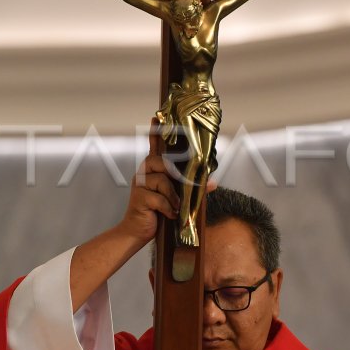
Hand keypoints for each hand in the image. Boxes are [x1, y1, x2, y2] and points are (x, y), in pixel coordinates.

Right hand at [116, 121, 179, 243]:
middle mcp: (143, 173)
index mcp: (152, 170)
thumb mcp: (176, 198)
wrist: (137, 232)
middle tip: (179, 184)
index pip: (154, 147)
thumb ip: (191, 188)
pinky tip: (168, 214)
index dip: (155, 132)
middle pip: (159, 161)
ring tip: (176, 206)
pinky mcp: (139, 198)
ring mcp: (139, 185)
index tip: (156, 117)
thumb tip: (212, 182)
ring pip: (161, 181)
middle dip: (172, 173)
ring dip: (172, 196)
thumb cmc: (157, 212)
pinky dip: (168, 208)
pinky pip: (159, 199)